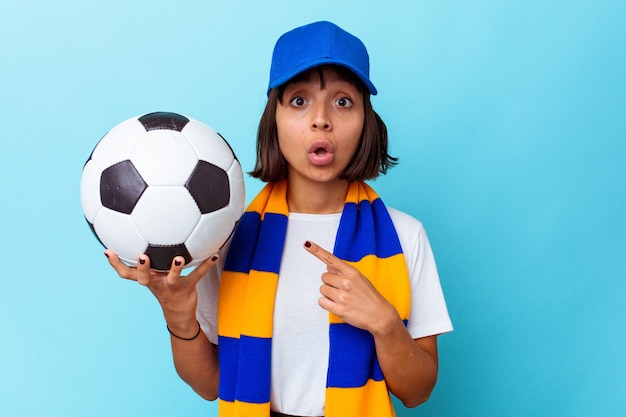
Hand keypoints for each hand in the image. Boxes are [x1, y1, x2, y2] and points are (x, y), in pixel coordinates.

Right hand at [104, 250, 218, 327]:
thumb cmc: (163, 288)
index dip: (116, 264)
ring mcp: (172, 287)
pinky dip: (206, 265)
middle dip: (142, 268)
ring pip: (172, 278)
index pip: (127, 273)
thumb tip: (133, 240)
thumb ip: (142, 263)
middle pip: (145, 278)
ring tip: (178, 258)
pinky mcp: (187, 288)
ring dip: (175, 268)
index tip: (107, 251)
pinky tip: (214, 255)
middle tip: (141, 256)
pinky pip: (197, 275)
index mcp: (147, 279)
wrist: (178, 313)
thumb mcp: (150, 277)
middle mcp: (156, 283)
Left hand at [303, 241, 397, 334]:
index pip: (331, 259)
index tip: (307, 244)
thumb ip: (344, 272)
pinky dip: (326, 303)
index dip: (317, 251)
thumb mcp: (360, 279)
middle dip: (330, 282)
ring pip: (322, 289)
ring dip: (328, 293)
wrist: (380, 315)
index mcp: (352, 273)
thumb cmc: (370, 296)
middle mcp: (346, 283)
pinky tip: (337, 305)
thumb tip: (328, 267)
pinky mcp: (338, 309)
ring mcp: (342, 296)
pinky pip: (321, 301)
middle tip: (341, 289)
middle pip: (324, 277)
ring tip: (341, 298)